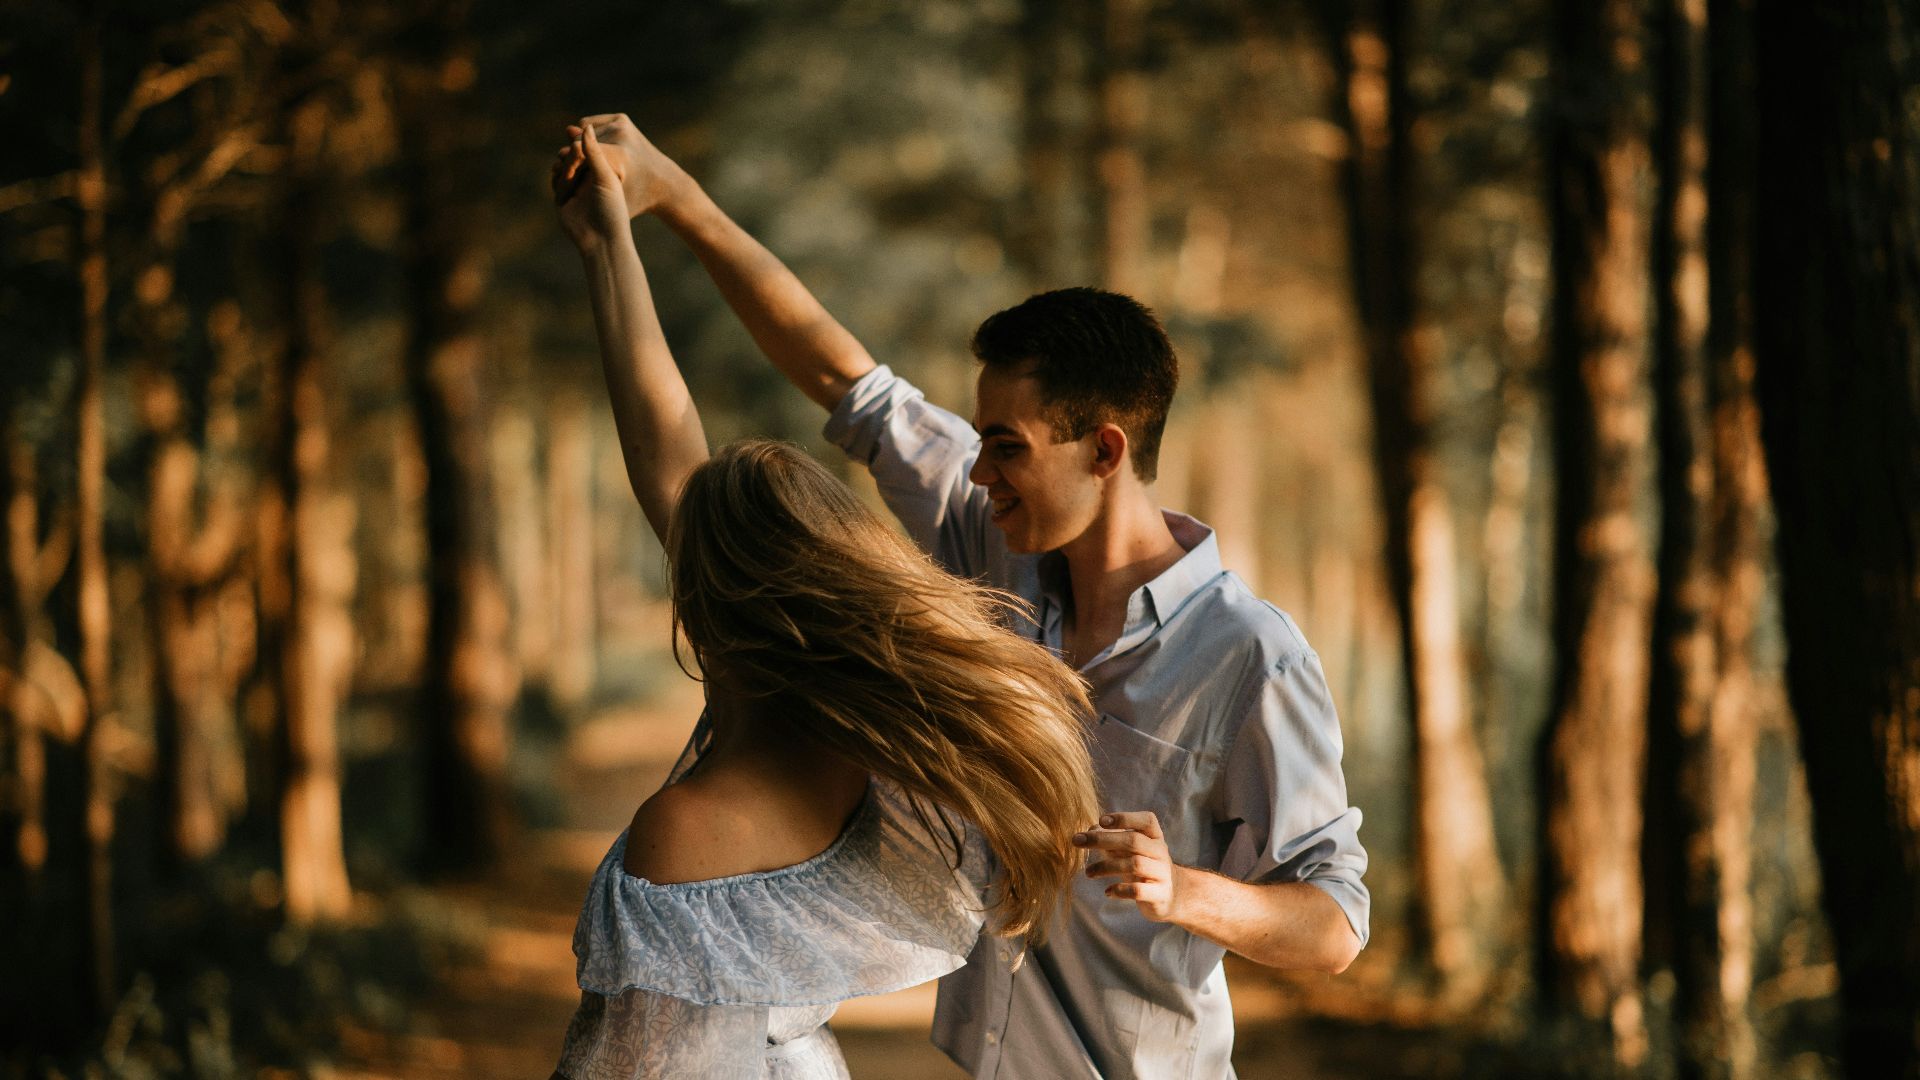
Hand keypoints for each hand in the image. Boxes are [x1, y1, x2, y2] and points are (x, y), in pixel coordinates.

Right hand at [552, 120, 629, 250]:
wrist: (602, 241)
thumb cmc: (611, 210)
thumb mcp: (604, 178)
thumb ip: (594, 153)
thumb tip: (585, 125)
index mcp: (607, 166)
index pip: (585, 148)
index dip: (579, 154)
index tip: (584, 167)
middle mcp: (593, 173)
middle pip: (572, 156)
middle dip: (570, 165)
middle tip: (578, 182)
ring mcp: (579, 184)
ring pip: (562, 166)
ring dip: (563, 174)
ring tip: (572, 190)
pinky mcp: (565, 195)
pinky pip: (556, 180)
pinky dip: (558, 183)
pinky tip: (564, 195)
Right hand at [567, 113, 687, 218]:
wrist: (663, 184)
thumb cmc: (633, 197)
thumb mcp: (606, 195)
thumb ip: (582, 169)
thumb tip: (563, 138)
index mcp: (618, 156)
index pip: (577, 151)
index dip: (569, 165)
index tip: (568, 177)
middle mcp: (620, 134)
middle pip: (579, 140)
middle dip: (575, 155)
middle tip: (579, 173)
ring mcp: (621, 124)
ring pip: (582, 131)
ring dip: (582, 146)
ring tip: (590, 164)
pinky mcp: (621, 118)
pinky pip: (590, 124)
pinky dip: (590, 136)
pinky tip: (597, 152)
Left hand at [1074, 811, 1181, 922]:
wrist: (1170, 895)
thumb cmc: (1143, 865)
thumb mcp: (1130, 850)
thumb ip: (1111, 838)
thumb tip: (1090, 830)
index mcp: (1155, 837)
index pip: (1147, 820)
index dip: (1125, 818)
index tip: (1101, 820)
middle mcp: (1161, 852)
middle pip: (1134, 841)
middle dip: (1103, 840)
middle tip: (1077, 841)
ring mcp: (1162, 873)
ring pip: (1135, 864)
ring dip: (1106, 867)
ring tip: (1088, 872)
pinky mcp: (1160, 895)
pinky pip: (1138, 890)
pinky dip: (1120, 890)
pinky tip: (1108, 892)